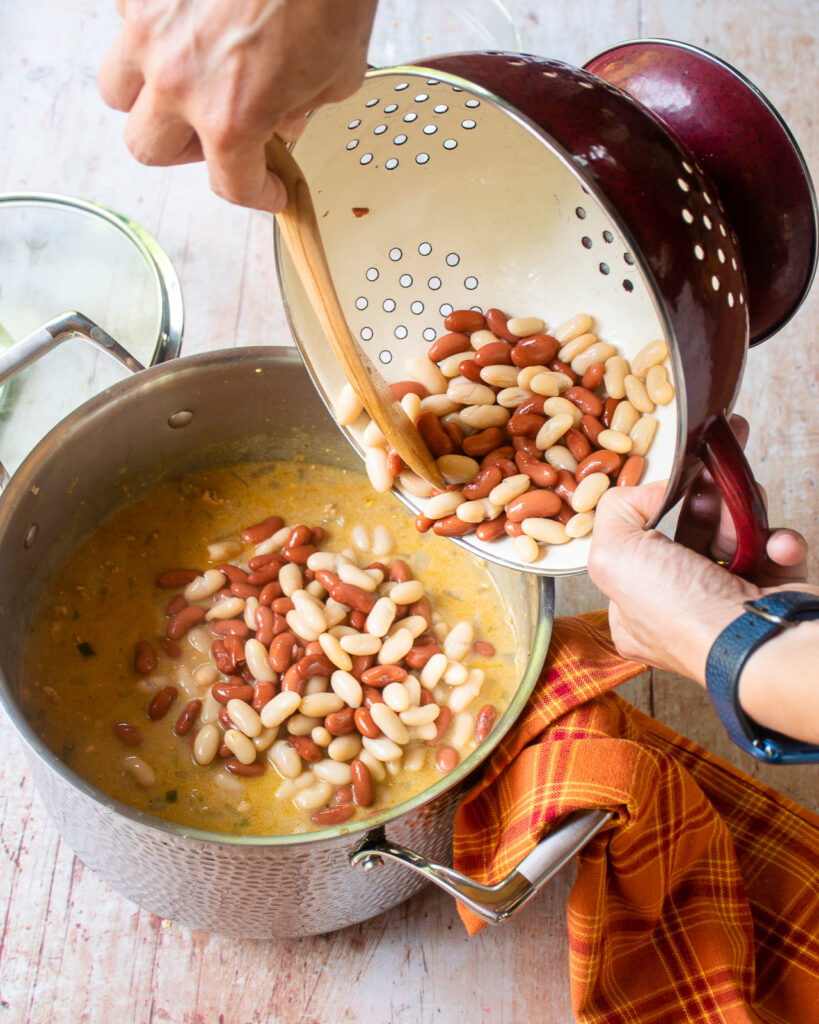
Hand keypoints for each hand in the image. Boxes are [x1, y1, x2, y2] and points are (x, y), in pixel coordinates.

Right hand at [98, 0, 377, 211]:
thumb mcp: (338, 72)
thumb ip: (304, 110)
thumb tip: (286, 122)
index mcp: (232, 117)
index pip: (230, 184)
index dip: (257, 193)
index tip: (269, 189)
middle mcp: (178, 80)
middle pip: (148, 147)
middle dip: (184, 150)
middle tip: (213, 137)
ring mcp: (149, 29)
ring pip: (118, 90)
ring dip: (146, 96)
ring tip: (184, 81)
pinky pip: (127, 24)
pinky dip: (153, 31)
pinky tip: (189, 23)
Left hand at [587, 479, 808, 682]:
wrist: (758, 643)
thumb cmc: (682, 614)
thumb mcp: (613, 556)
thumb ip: (615, 513)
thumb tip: (649, 493)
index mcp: (634, 611)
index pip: (636, 553)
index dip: (651, 518)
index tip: (668, 495)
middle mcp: (680, 612)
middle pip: (692, 539)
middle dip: (708, 512)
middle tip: (717, 492)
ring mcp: (727, 607)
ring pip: (736, 542)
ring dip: (745, 522)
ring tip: (749, 520)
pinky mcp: (770, 599)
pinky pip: (774, 556)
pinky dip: (779, 544)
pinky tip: (776, 546)